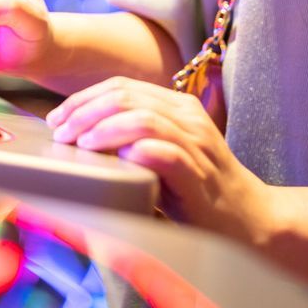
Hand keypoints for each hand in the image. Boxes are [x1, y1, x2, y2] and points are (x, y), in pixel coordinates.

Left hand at [47, 76, 275, 244]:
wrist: (250, 220)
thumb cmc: (198, 190)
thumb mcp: (164, 154)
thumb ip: (134, 138)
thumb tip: (79, 135)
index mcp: (177, 106)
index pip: (122, 86)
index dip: (83, 98)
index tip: (57, 118)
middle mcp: (187, 117)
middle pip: (126, 96)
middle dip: (85, 111)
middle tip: (61, 132)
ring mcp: (196, 143)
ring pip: (143, 118)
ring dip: (104, 128)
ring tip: (80, 144)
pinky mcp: (199, 173)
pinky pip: (165, 153)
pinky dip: (137, 152)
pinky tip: (117, 160)